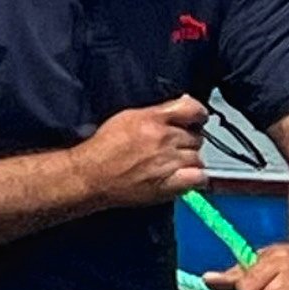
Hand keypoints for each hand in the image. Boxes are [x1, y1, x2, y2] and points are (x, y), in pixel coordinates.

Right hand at [72, 96, 210, 208]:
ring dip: (189, 161)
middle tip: (172, 148)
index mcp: (153, 119)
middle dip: (187, 141)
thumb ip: (156, 111)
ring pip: (197, 158)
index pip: (193, 110)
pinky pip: (199, 178)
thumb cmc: (102, 149)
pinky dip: (196, 178)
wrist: (90, 176)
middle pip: (196, 137)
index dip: (198, 115)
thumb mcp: (126, 118)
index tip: (196, 120)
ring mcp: (169, 162)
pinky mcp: (169, 184)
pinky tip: (185, 178)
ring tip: (172, 165)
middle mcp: (164, 139)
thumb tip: (180, 105)